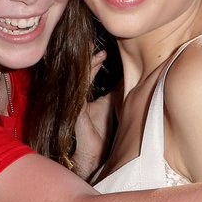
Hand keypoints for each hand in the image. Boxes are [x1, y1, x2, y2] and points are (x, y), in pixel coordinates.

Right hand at [72, 50, 114, 178]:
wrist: (91, 155)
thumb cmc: (98, 133)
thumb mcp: (109, 105)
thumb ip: (115, 91)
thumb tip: (127, 77)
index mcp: (82, 96)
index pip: (86, 75)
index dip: (93, 62)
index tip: (103, 52)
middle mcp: (76, 98)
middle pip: (79, 73)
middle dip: (87, 58)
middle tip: (95, 46)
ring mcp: (74, 103)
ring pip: (78, 78)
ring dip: (87, 64)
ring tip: (95, 53)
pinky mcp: (74, 110)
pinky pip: (79, 90)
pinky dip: (85, 78)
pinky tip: (92, 69)